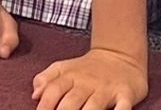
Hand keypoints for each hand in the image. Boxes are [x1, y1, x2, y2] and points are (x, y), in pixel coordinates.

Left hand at [32, 49, 148, 109]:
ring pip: (94, 106)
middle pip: (71, 102)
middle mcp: (87, 83)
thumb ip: (47, 79)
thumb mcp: (64, 68)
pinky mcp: (125, 95)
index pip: (53, 91)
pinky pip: (123, 107)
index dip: (44, 106)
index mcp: (70, 76)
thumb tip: (35, 95)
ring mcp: (106, 89)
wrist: (121, 56)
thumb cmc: (89, 69)